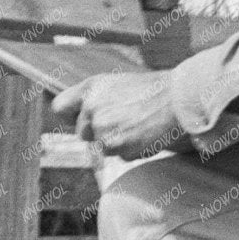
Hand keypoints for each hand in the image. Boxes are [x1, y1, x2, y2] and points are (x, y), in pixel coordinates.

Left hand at [52, 71, 187, 159]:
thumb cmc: (152, 90)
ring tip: (138, 125)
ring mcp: (104, 129)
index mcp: (91, 88)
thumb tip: (79, 117)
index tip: (82, 119)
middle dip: (100, 133)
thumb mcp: (117, 83)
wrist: (178, 99)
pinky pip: (120, 156)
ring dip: (118, 142)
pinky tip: (145, 134)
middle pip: (83, 134)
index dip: (71, 116)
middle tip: (125, 120)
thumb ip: (94, 98)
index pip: (60, 108)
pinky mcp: (118, 146)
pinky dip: (132, 149)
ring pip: (102, 147)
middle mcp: (92, 108)